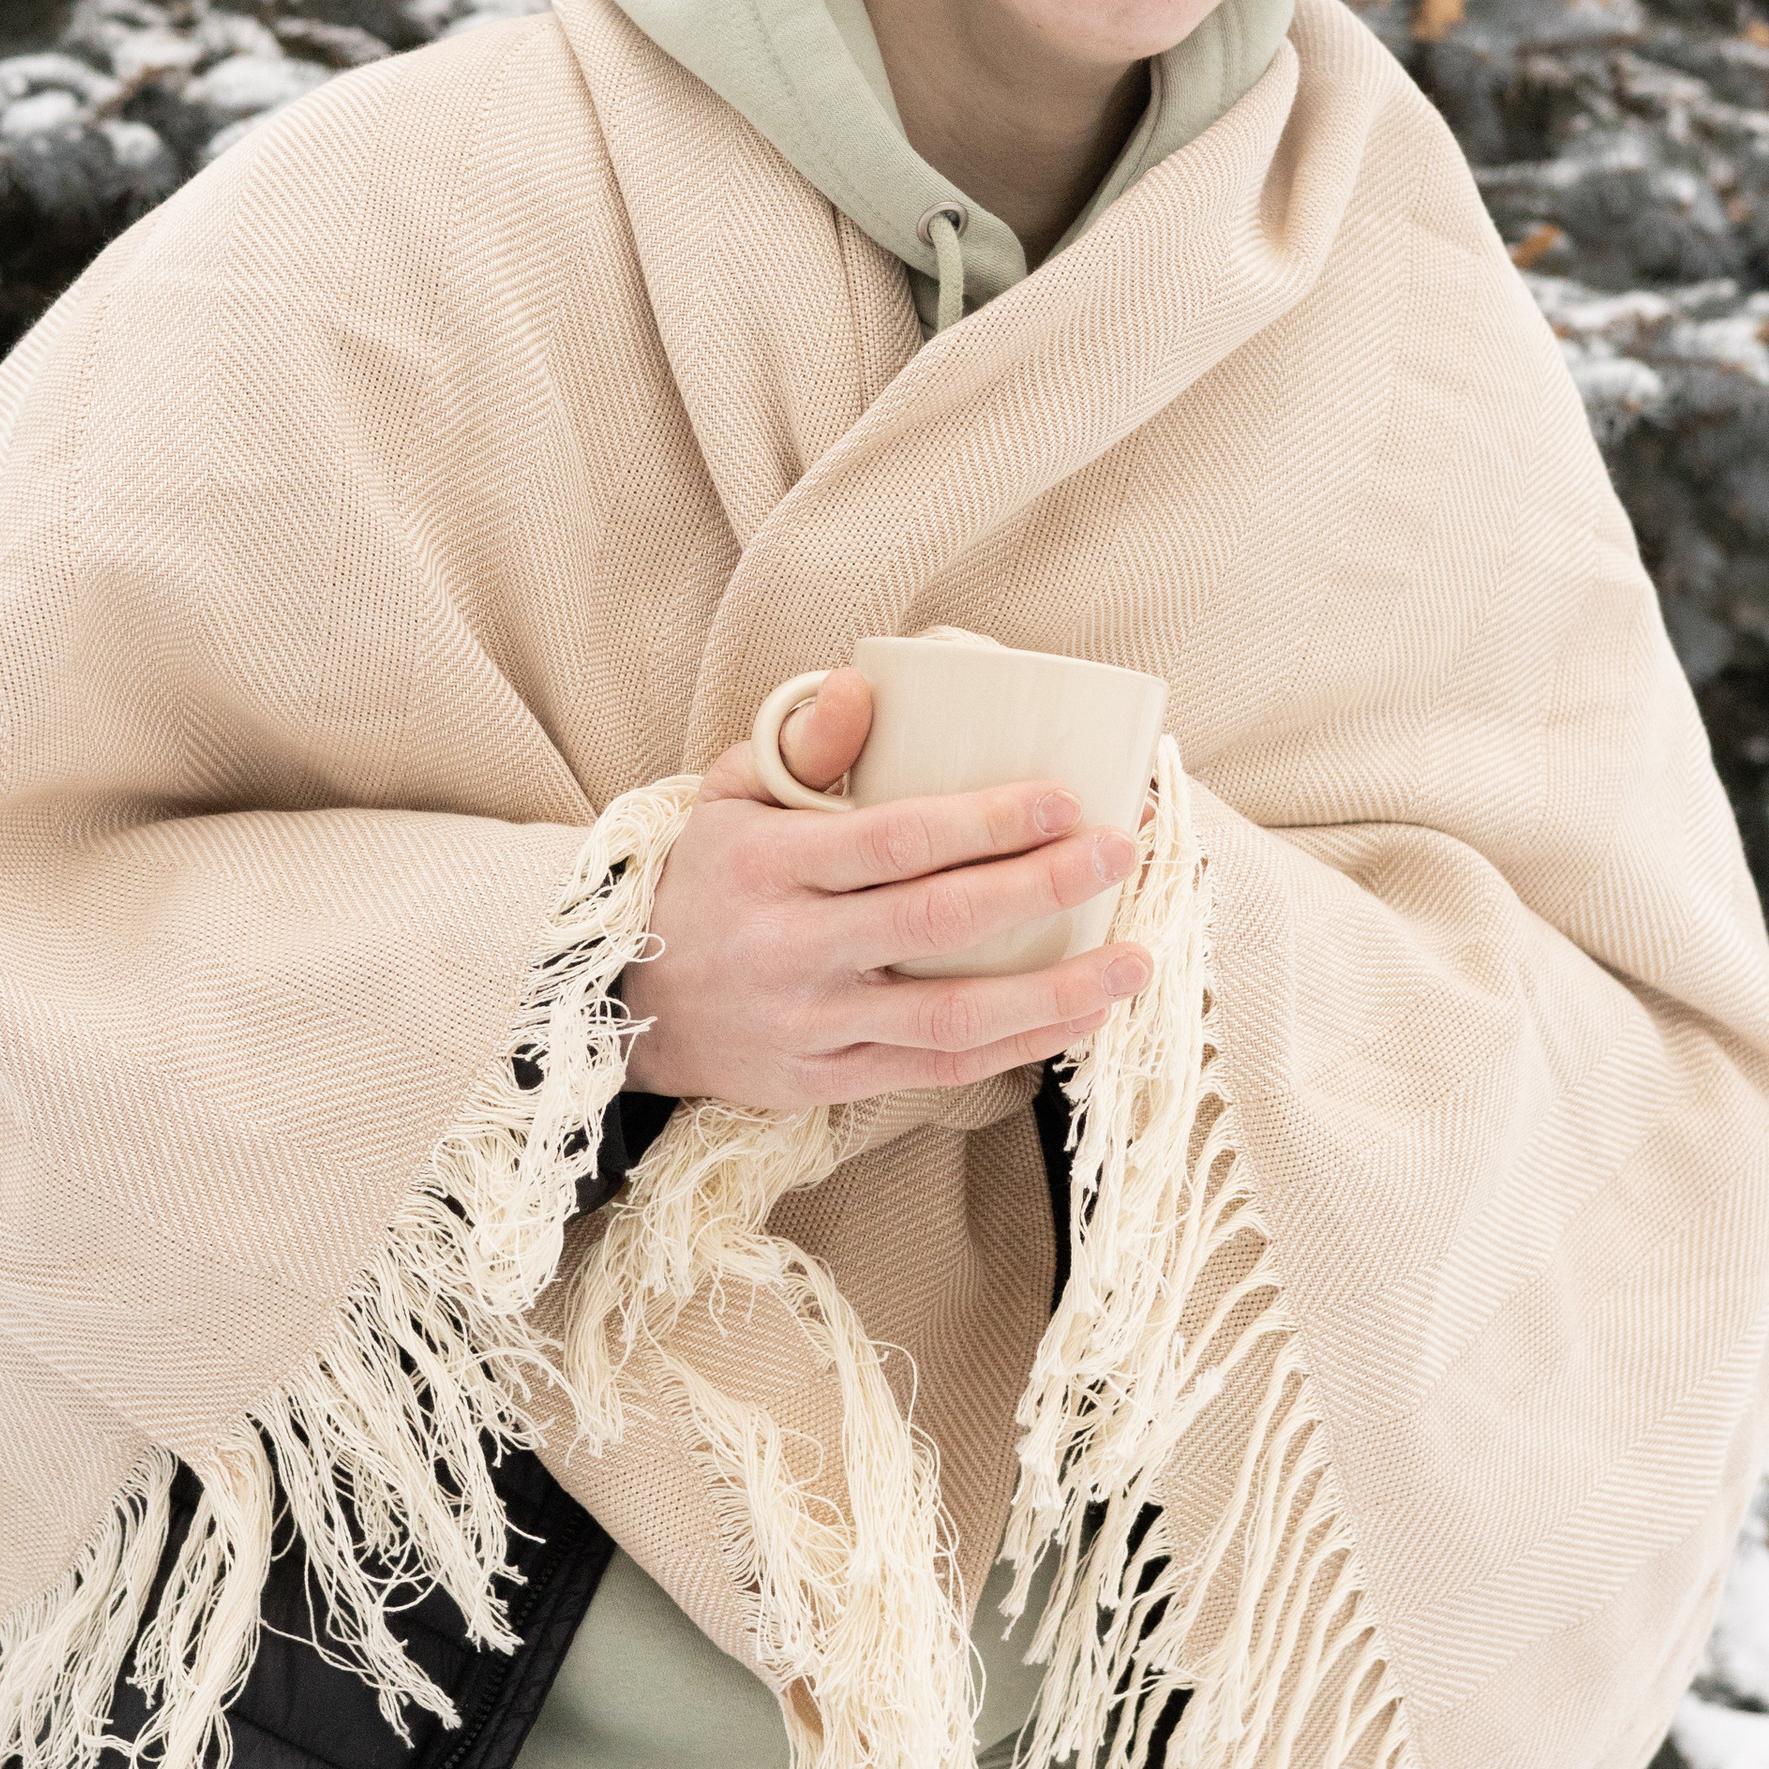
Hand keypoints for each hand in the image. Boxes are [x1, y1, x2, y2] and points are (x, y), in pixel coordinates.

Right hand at [623, 665, 1151, 1116]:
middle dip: (1042, 888)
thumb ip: (800, 743)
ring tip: (1134, 961)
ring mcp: (813, 1025)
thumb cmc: (708, 879)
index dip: (987, 821)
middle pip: (937, 922)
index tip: (1065, 799)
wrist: (634, 1007)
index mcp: (770, 865)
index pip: (894, 840)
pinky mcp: (829, 1082)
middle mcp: (792, 949)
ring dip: (1056, 990)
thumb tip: (865, 686)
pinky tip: (1081, 1019)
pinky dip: (1019, 1047)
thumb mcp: (729, 793)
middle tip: (1117, 854)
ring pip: (952, 1016)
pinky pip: (939, 1070)